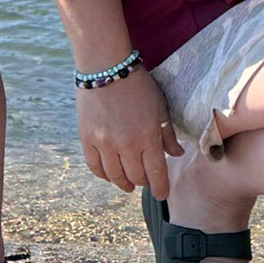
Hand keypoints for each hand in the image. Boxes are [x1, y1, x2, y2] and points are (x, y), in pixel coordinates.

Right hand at [77, 67, 183, 197]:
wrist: (107, 68)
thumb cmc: (138, 86)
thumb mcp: (160, 108)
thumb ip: (168, 135)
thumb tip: (176, 155)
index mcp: (148, 137)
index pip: (156, 174)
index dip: (160, 188)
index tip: (162, 194)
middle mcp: (126, 145)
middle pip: (136, 178)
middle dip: (143, 182)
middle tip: (145, 180)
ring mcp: (104, 144)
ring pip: (115, 177)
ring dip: (123, 183)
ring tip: (128, 183)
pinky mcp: (87, 140)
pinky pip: (95, 167)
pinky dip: (104, 175)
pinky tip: (110, 174)